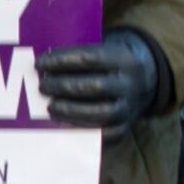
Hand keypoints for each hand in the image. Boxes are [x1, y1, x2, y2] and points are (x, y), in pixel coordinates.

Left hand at [36, 31, 161, 129]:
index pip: (90, 58)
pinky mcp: (127, 127)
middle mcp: (130, 83)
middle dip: (65, 87)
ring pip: (103, 113)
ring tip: (50, 107)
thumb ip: (78, 57)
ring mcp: (131, 107)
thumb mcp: (103, 50)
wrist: (145, 79)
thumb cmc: (109, 63)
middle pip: (96, 86)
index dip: (61, 61)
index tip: (39, 63)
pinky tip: (65, 124)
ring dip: (72, 111)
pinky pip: (107, 134)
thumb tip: (43, 65)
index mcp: (124, 58)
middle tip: (43, 86)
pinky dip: (85, 130)